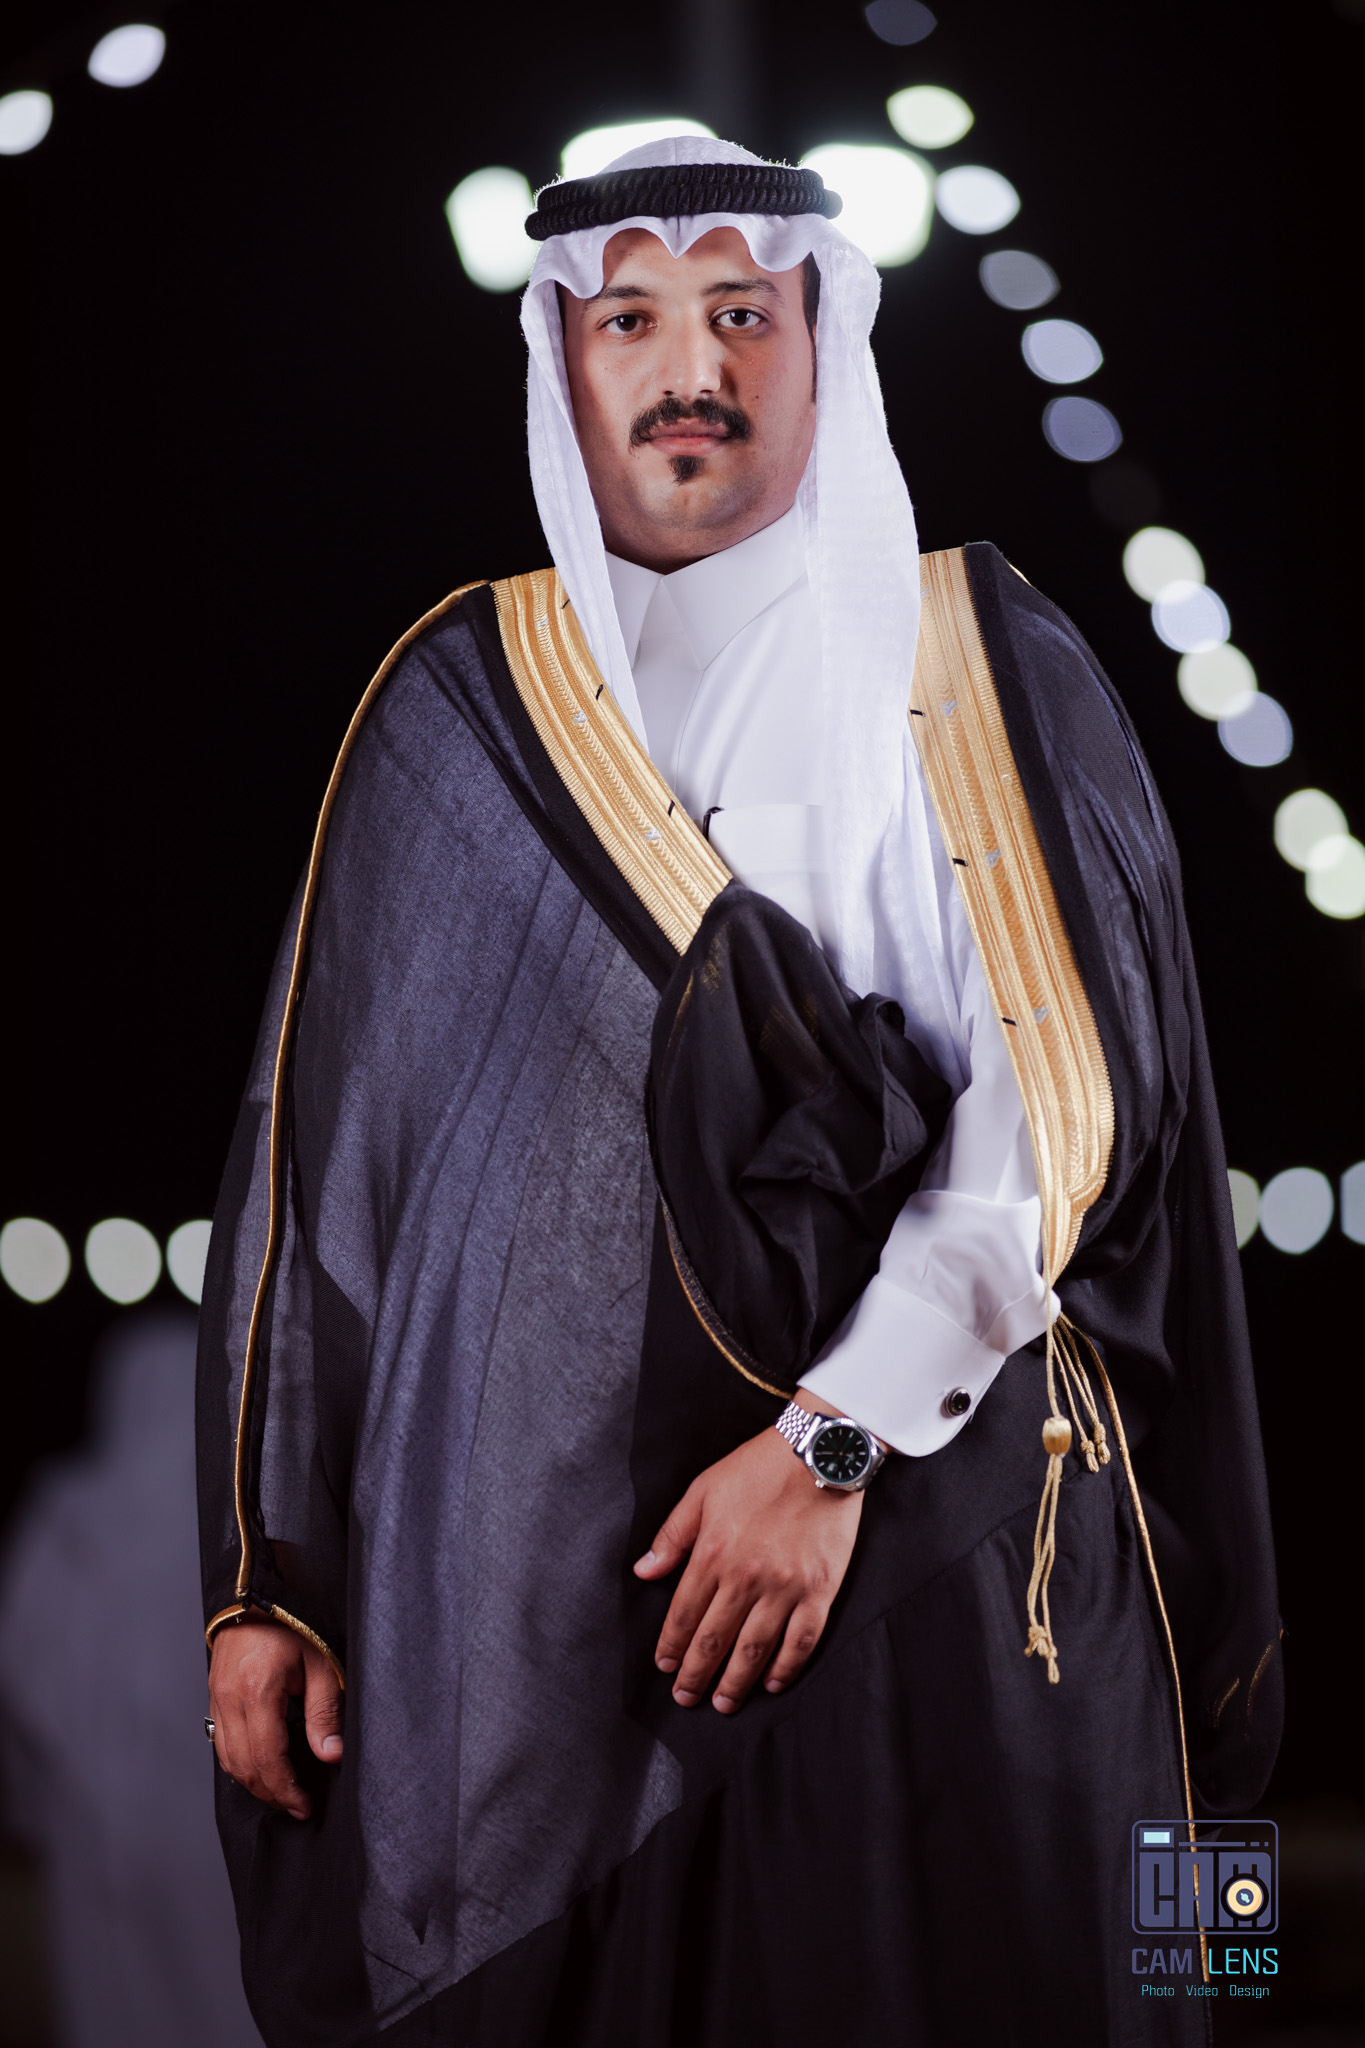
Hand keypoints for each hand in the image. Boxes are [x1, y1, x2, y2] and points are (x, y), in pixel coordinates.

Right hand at [208, 1611, 342, 1818]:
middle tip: (297, 1806)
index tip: (305, 1806)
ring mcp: (217, 1699)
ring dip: (254, 1783)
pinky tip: (261, 1768)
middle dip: (271, 1793)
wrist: (255, 1595)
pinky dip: (240, 1764)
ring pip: (228, 1761)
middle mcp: (230, 1700)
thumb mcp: (320, 1663)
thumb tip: (331, 1755)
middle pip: (245, 1767)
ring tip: (281, 1793)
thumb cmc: (291, 1623)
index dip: (286, 1790)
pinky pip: (221, 1744)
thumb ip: (325, 1712)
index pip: (268, 1759)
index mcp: (257, 1692)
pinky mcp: (214, 1697)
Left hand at [633, 1397, 862, 1714]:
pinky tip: (771, 1682)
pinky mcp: (820, 1591)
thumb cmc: (757, 1467)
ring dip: (734, 1683)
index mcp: (713, 1553)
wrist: (819, 1453)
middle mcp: (746, 1577)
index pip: (683, 1614)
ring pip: (754, 1650)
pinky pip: (801, 1641)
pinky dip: (785, 1668)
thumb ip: (673, 1536)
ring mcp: (785, 1588)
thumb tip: (644, 1571)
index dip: (671, 1646)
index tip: (664, 1667)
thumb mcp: (703, 1491)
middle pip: (714, 1640)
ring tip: (722, 1703)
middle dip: (695, 1675)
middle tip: (686, 1698)